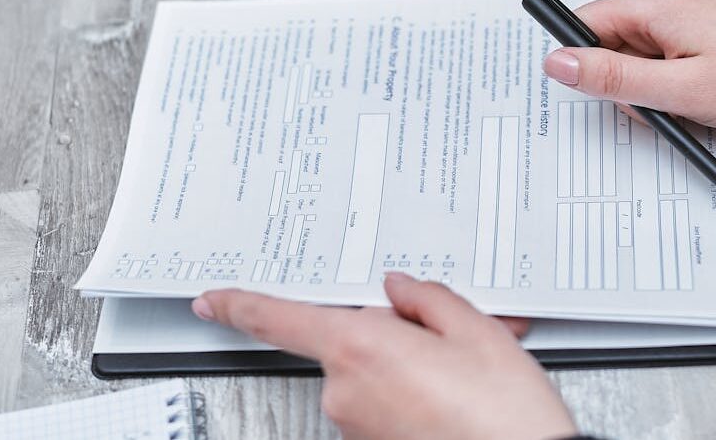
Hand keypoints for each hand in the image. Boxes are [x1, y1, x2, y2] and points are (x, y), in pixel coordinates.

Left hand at [191, 273, 576, 439]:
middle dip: (391, 330)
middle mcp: (346, 390)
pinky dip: (410, 390)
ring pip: (370, 370)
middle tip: (445, 335)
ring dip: (408, 362)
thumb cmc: (503, 414)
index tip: (213, 300)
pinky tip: (452, 394)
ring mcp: (356, 424)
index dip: (241, 305)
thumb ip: (426, 299)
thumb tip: (401, 291)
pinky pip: (381, 401)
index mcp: (361, 348)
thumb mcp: (476, 331)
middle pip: (349, 338)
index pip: (281, 320)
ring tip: (461, 372)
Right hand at [543, 0, 715, 135]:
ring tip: (690, 94)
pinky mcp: (705, 12)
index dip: (590, 67)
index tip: (609, 91)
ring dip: (653, 78)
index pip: (586, 26)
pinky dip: (673, 67)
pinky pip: (665, 42)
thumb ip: (610, 77)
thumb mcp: (677, 90)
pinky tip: (699, 81)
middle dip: (629, 79)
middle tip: (666, 101)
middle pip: (613, 39)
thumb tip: (560, 62)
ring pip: (639, 45)